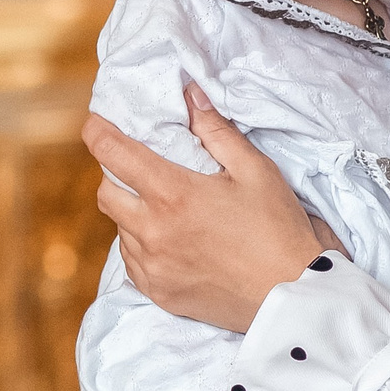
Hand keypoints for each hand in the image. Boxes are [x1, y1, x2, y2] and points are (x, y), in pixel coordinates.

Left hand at [82, 80, 320, 332]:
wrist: (293, 296)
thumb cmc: (278, 229)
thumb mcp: (255, 170)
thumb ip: (216, 130)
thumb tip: (189, 93)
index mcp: (173, 194)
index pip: (112, 153)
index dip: (97, 133)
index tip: (96, 124)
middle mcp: (153, 232)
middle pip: (106, 193)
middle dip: (115, 175)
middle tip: (141, 169)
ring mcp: (152, 266)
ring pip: (120, 228)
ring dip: (133, 213)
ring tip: (167, 209)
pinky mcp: (158, 292)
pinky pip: (132, 261)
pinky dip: (143, 246)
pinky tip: (173, 241)